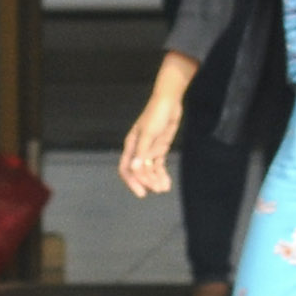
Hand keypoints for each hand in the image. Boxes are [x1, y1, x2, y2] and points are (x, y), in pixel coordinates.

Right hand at [117, 82, 184, 197]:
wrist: (169, 102)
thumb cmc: (156, 114)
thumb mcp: (148, 133)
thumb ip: (141, 152)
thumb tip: (134, 168)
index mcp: (131, 146)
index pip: (126, 168)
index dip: (132, 182)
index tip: (142, 192)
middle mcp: (138, 150)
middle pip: (139, 172)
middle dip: (147, 182)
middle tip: (157, 190)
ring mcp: (149, 150)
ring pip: (149, 170)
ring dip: (155, 180)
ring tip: (164, 188)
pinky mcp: (159, 149)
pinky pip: (158, 165)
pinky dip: (162, 174)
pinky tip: (166, 183)